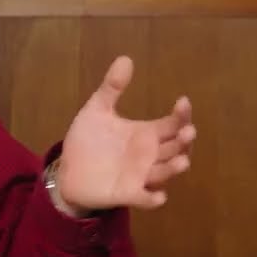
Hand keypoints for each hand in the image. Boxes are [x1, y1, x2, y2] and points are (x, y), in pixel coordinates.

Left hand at [56, 56, 195, 212]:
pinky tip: (157, 196)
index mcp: (145, 133)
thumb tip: (125, 58)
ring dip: (174, 168)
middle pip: (175, 147)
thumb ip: (111, 88)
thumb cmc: (88, 141)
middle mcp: (149, 155)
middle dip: (184, 141)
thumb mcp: (97, 111)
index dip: (181, 115)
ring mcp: (140, 175)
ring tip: (181, 161)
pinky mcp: (128, 193)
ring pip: (165, 172)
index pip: (172, 123)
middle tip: (187, 131)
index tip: (183, 101)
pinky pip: (145, 198)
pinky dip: (153, 198)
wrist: (69, 171)